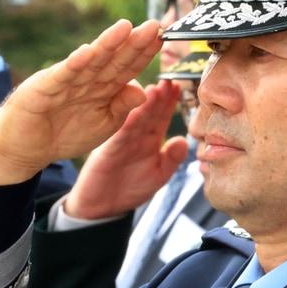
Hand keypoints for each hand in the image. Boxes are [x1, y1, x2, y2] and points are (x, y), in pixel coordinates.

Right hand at [0, 19, 160, 189]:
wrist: (25, 149)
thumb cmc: (65, 134)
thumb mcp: (104, 124)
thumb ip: (123, 107)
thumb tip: (144, 90)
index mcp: (103, 87)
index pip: (128, 66)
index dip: (145, 52)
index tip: (164, 37)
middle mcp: (86, 79)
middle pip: (114, 58)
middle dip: (134, 42)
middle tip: (155, 25)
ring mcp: (65, 81)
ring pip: (91, 61)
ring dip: (107, 44)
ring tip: (125, 27)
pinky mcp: (43, 88)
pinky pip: (63, 76)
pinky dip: (76, 64)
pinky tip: (89, 52)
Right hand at [64, 81, 187, 220]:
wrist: (102, 207)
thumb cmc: (129, 188)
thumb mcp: (158, 174)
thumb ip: (172, 159)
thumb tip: (185, 141)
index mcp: (148, 139)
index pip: (161, 117)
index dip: (170, 103)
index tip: (180, 87)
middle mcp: (134, 136)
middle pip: (148, 113)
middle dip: (159, 97)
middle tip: (169, 80)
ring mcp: (120, 143)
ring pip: (135, 121)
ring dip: (144, 106)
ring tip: (154, 90)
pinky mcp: (107, 153)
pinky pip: (118, 138)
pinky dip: (127, 126)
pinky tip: (134, 114)